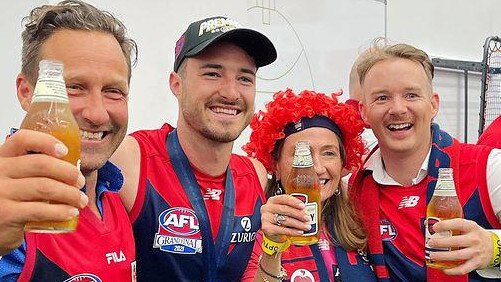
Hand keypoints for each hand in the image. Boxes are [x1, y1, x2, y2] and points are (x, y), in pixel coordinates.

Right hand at [0, 129, 86, 254]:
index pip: (22, 139)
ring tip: (80, 200)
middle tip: (80, 182)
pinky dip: (61, 211)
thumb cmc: (8, 201)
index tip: (65, 151)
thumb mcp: (13, 179)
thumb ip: (31, 170)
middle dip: (68, 172)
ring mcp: (1, 193)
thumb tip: (71, 168)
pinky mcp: (6, 214)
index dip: (46, 142)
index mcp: (1, 158)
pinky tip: (70, 212)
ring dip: (70, 194)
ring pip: (45, 187)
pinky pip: (41, 209)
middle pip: (41, 163)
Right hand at [260, 194, 310, 241]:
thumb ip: (294, 208)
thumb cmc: (280, 218)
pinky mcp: (266, 228)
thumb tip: (306, 212)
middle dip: (298, 214)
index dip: (294, 202)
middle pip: (285, 209)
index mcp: (272, 200)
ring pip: (285, 220)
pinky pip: (282, 230)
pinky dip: (293, 231)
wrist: (271, 231)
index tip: (303, 206)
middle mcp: (267, 208)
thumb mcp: (285, 211)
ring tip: (306, 226)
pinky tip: (300, 232)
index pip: (284, 198)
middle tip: (308, 218)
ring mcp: (265, 218)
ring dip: (298, 224)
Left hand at [427, 218, 492, 274]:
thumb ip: (450, 224)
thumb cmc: (474, 234)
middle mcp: (474, 239)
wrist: (492, 246)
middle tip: (430, 243)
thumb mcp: (466, 226)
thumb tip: (428, 223)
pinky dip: (452, 270)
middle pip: (455, 241)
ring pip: (458, 255)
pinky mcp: (476, 263)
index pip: (458, 224)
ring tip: (433, 255)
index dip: (445, 225)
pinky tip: (444, 269)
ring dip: (443, 256)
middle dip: (441, 243)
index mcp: (471, 227)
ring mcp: (475, 252)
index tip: (434, 227)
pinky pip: (463, 269)